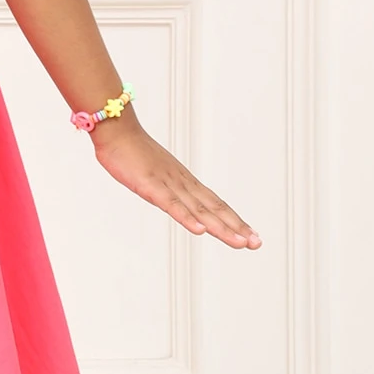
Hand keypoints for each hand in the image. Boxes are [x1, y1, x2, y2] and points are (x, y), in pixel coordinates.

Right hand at [92, 117, 260, 248]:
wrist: (117, 130)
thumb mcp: (154, 174)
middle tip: (256, 243)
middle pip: (214, 208)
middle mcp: (182, 183)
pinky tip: (200, 230)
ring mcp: (168, 184)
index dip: (234, 220)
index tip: (250, 235)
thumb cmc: (131, 151)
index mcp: (184, 181)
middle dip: (236, 227)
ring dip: (221, 227)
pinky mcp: (151, 186)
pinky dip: (187, 218)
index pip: (215, 203)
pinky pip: (171, 205)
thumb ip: (166, 189)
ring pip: (199, 209)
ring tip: (239, 242)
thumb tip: (175, 199)